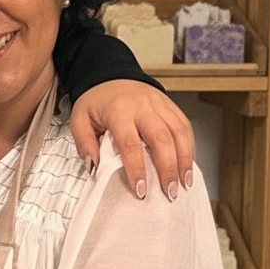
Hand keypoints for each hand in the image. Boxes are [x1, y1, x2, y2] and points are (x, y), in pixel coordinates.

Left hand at [70, 80, 193, 198]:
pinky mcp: (171, 105)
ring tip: (184, 184)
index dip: (137, 168)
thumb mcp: (79, 119)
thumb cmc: (95, 102)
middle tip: (170, 192)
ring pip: (179, 132)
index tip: (140, 190)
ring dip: (185, 160)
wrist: (110, 76)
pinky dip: (190, 148)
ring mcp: (160, 104)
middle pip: (162, 139)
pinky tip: (187, 166)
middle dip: (168, 169)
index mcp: (118, 111)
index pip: (130, 143)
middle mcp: (143, 106)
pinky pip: (185, 126)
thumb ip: (84, 144)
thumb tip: (93, 168)